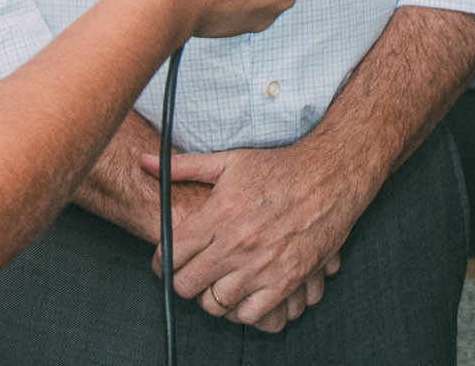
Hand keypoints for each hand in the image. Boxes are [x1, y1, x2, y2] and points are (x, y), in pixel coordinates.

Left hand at [144, 137, 362, 330]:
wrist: (331, 175)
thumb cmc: (279, 168)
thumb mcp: (229, 162)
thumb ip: (184, 167)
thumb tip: (143, 160)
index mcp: (218, 214)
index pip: (170, 254)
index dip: (161, 261)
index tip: (167, 261)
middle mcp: (236, 243)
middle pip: (186, 285)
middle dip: (183, 281)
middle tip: (191, 273)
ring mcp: (262, 265)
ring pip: (215, 304)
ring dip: (212, 296)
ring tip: (217, 282)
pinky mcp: (287, 280)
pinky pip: (250, 314)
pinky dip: (241, 309)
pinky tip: (243, 292)